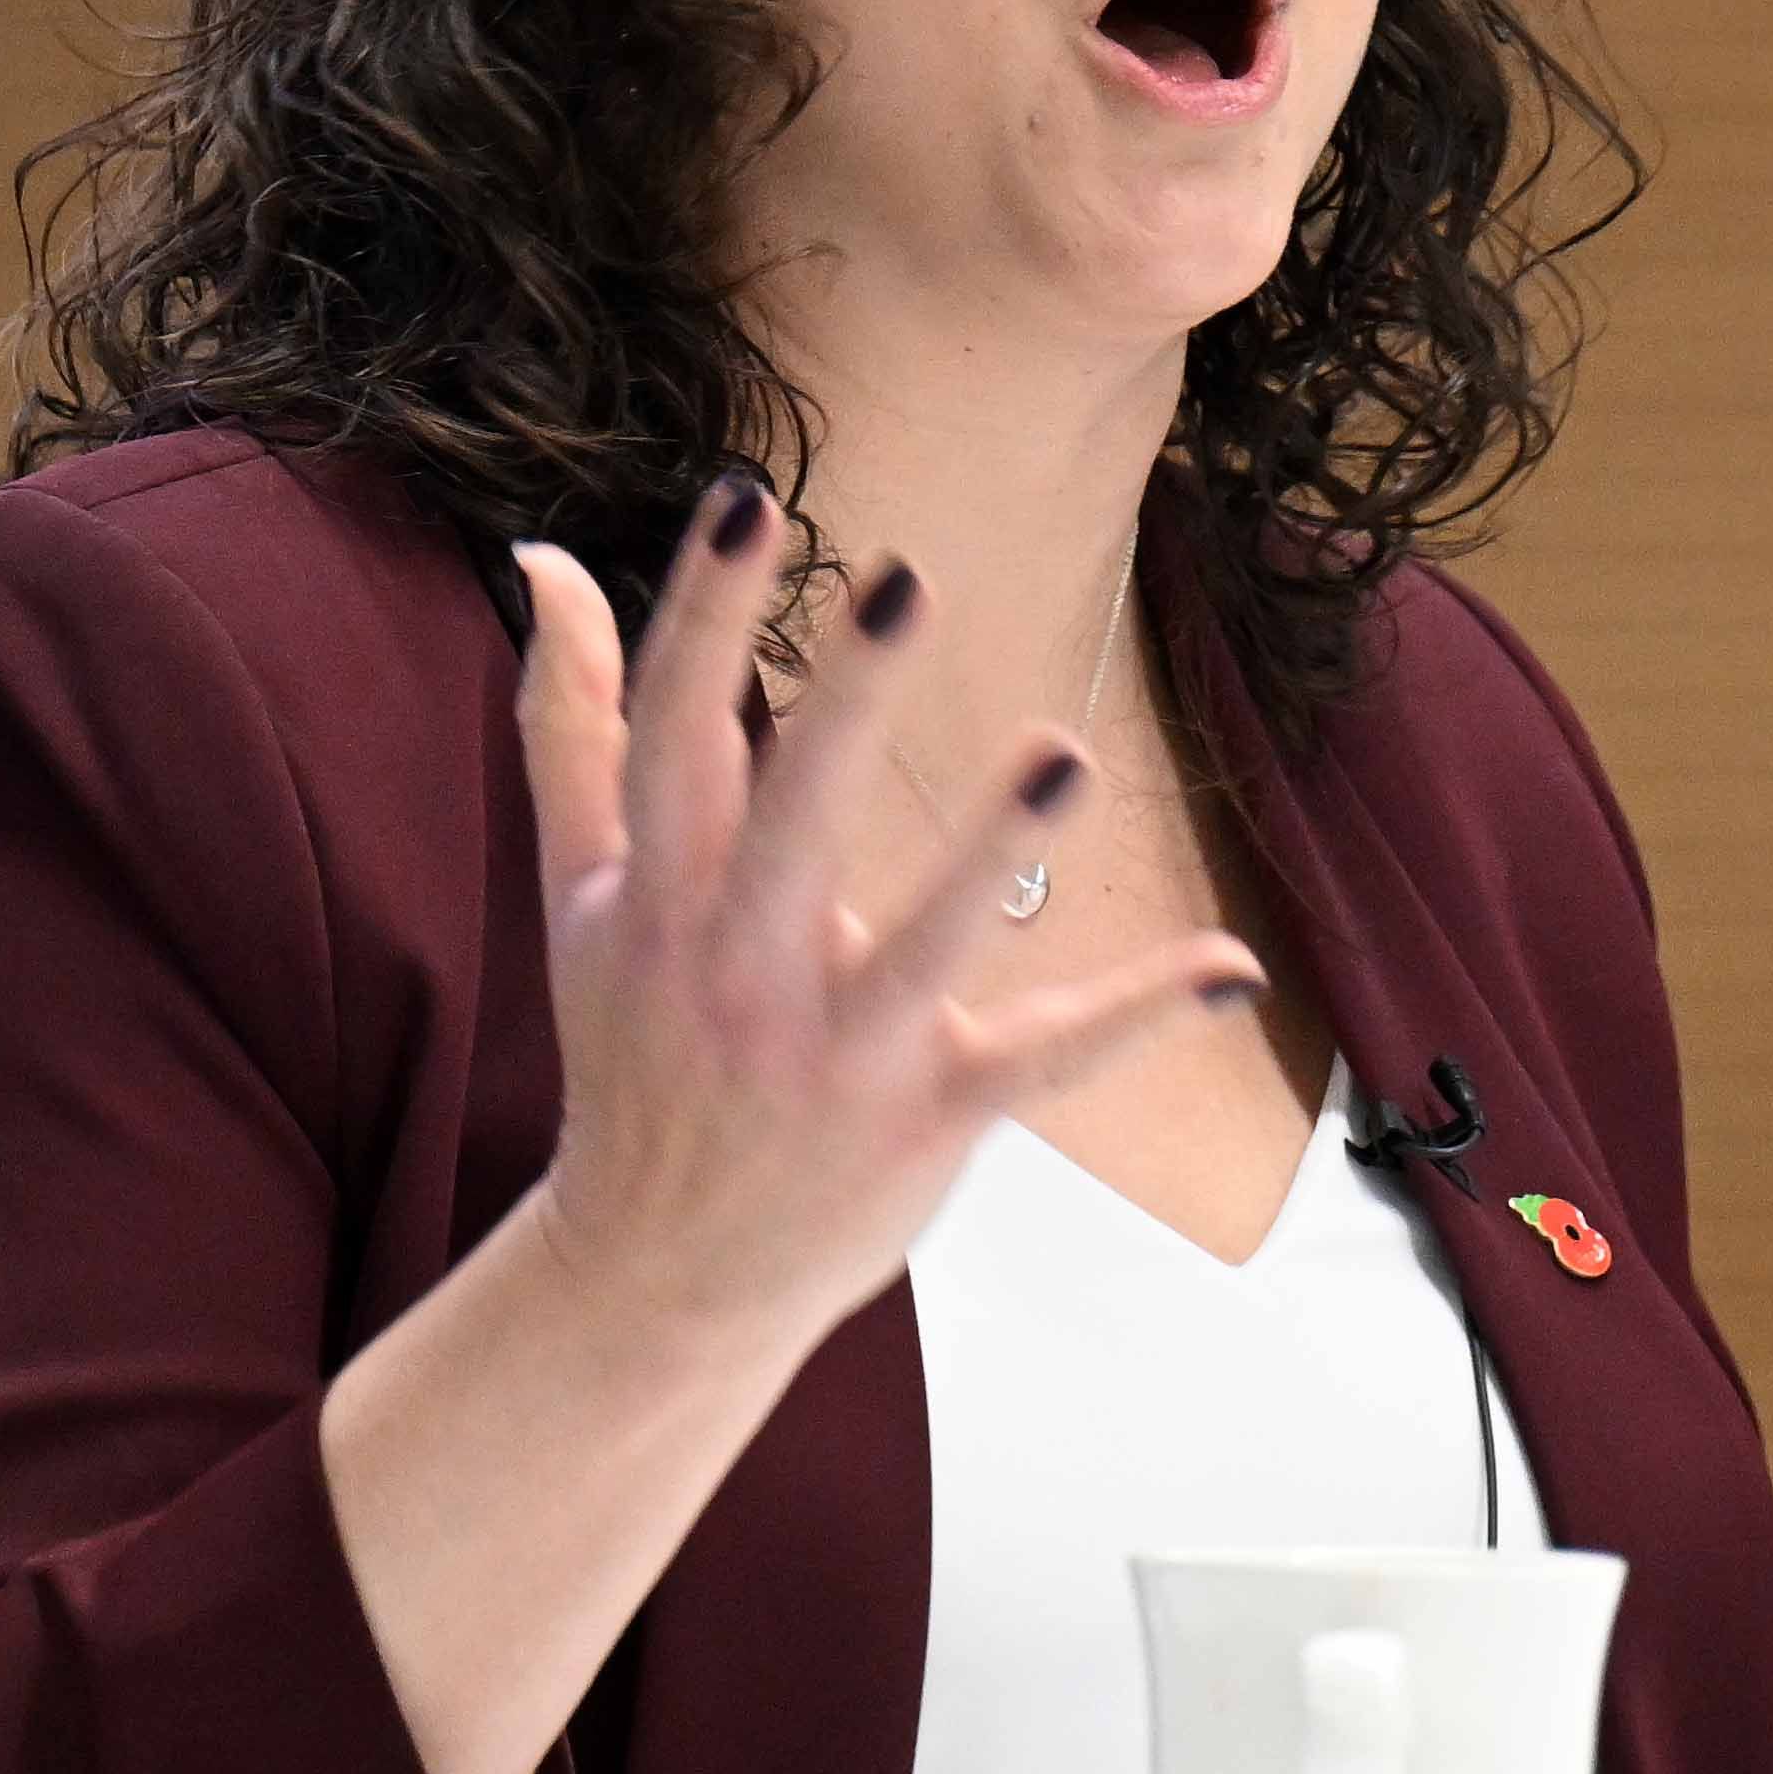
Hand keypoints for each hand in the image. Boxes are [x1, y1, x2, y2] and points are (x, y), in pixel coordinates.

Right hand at [501, 472, 1260, 1360]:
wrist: (652, 1278)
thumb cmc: (635, 1050)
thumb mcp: (583, 892)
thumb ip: (571, 725)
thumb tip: (543, 559)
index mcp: (658, 899)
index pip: (671, 737)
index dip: (698, 617)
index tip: (745, 495)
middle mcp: (740, 972)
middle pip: (790, 823)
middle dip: (842, 710)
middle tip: (903, 582)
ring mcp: (839, 1053)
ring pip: (923, 948)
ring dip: (996, 854)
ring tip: (1066, 749)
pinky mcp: (930, 1117)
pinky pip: (1043, 1064)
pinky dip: (1135, 1019)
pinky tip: (1229, 966)